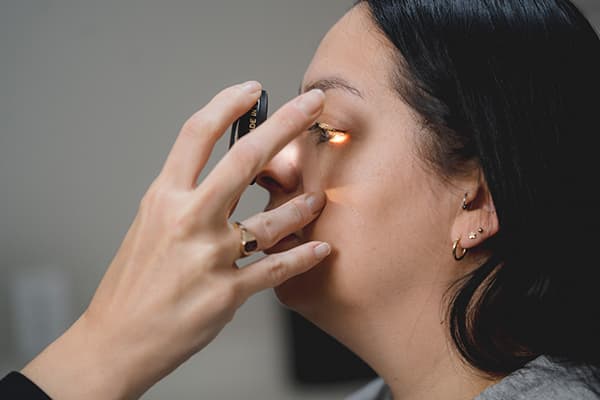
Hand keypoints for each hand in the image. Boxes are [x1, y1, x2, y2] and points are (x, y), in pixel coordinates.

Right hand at [21, 82, 328, 399]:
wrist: (116, 339)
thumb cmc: (133, 282)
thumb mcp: (149, 225)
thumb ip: (184, 197)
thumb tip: (223, 173)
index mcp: (163, 198)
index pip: (197, 134)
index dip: (228, 104)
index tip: (253, 90)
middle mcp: (187, 220)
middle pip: (245, 159)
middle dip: (286, 125)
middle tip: (313, 105)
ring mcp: (208, 256)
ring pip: (271, 220)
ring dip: (302, 206)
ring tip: (316, 198)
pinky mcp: (225, 293)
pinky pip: (276, 269)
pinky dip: (303, 258)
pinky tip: (319, 249)